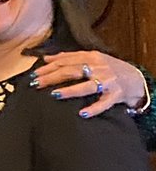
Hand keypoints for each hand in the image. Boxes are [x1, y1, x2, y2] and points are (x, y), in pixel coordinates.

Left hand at [31, 51, 147, 117]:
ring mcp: (108, 81)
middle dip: (52, 78)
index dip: (48, 67)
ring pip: (86, 86)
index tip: (34, 74)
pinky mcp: (116, 95)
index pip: (65, 60)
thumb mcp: (91, 58)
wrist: (136, 79)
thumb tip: (46, 58)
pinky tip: (82, 114)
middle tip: (36, 84)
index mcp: (91, 56)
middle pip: (72, 71)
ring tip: (55, 95)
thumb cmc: (108, 68)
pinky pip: (103, 103)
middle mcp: (99, 67)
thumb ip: (69, 57)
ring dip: (70, 90)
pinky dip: (93, 109)